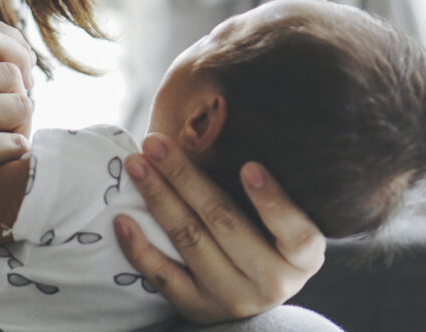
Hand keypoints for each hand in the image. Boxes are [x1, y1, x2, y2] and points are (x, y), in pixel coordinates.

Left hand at [114, 133, 325, 323]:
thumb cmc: (269, 232)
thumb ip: (260, 177)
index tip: (248, 166)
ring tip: (136, 166)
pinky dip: (140, 249)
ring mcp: (235, 298)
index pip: (295, 229)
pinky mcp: (200, 309)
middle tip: (156, 143)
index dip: (271, 200)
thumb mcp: (283, 213)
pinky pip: (165, 279)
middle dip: (185, 178)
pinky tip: (122, 220)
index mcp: (303, 256)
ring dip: (159, 199)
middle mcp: (274, 282)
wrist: (254, 287)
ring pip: (191, 242)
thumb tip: (218, 115)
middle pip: (225, 223)